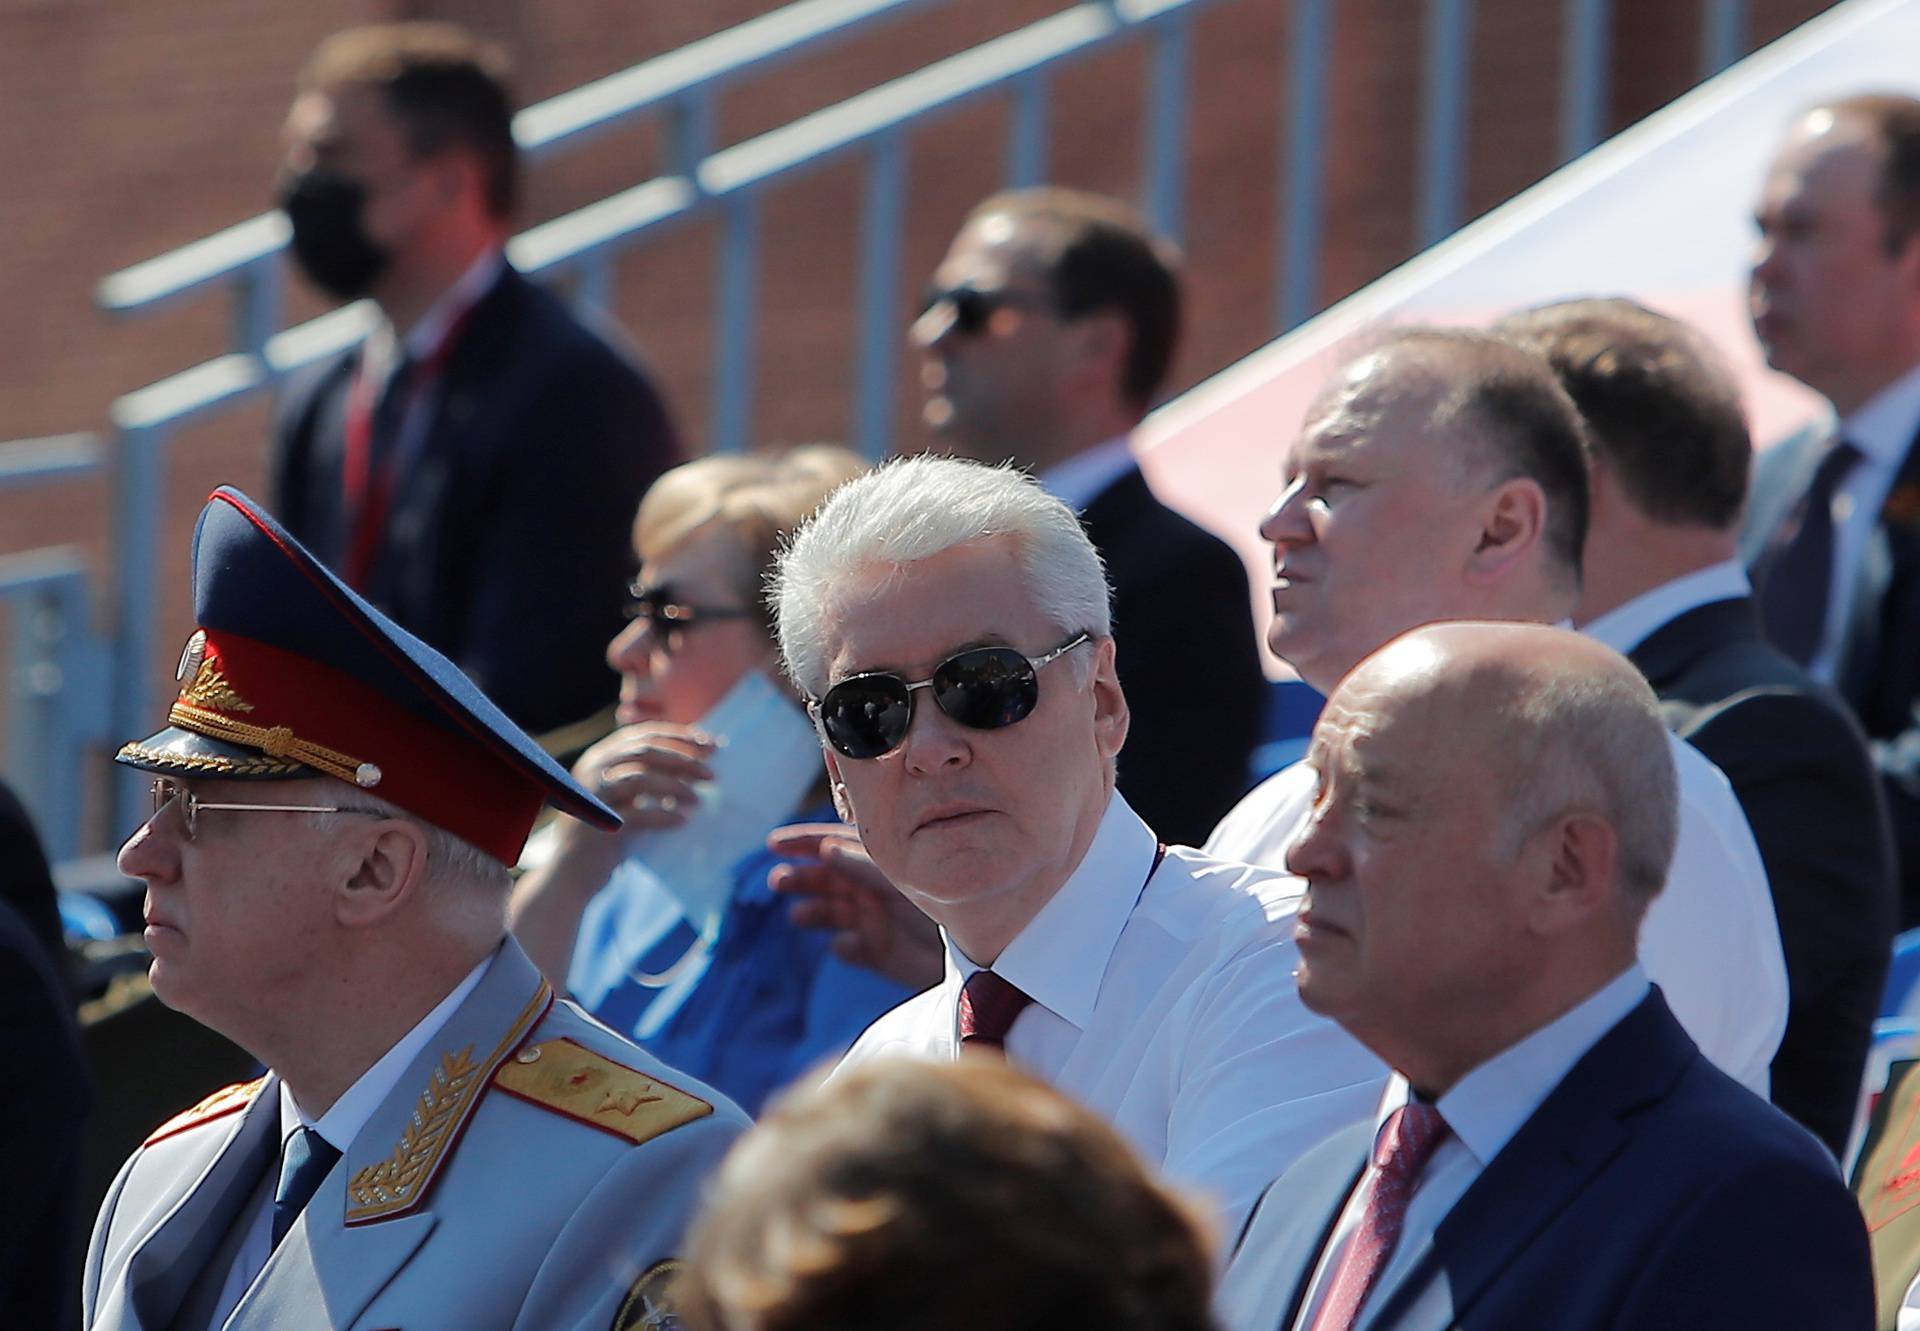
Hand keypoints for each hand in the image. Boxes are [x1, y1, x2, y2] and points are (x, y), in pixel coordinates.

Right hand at [569, 723, 716, 843]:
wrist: (571, 873)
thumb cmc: (606, 833)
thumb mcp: (624, 797)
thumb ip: (647, 776)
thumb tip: (696, 764)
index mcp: (600, 757)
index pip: (643, 735)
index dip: (679, 736)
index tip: (710, 744)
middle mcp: (592, 770)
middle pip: (645, 753)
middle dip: (683, 760)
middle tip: (711, 774)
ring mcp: (592, 796)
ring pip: (640, 779)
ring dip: (675, 786)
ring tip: (699, 799)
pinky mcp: (597, 825)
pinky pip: (637, 815)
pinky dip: (663, 816)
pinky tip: (683, 821)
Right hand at [767, 823, 943, 990]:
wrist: (983, 949)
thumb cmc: (947, 901)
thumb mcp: (903, 876)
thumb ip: (865, 865)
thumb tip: (825, 849)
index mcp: (879, 861)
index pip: (835, 843)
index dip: (804, 841)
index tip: (774, 843)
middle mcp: (872, 887)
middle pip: (826, 878)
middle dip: (802, 878)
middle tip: (778, 881)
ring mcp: (874, 919)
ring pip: (832, 912)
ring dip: (813, 911)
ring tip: (799, 915)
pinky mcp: (879, 952)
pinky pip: (851, 948)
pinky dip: (845, 947)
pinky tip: (847, 945)